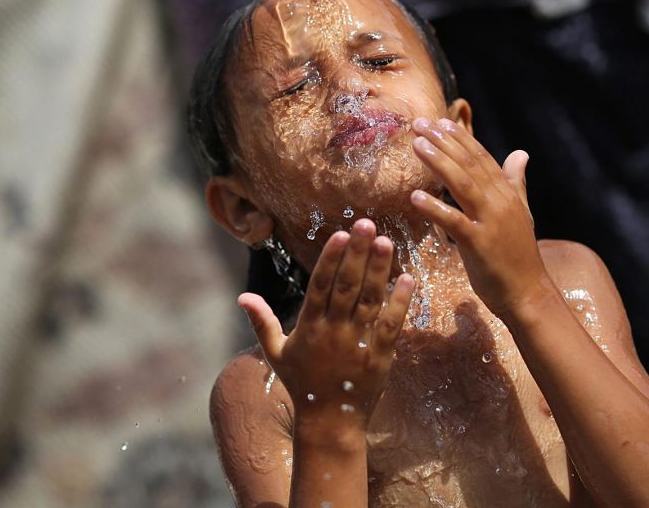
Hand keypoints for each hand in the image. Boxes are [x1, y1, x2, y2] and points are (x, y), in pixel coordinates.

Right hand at [238, 220, 415, 427]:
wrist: (329, 422)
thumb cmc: (302, 383)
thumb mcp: (277, 353)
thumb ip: (262, 322)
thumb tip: (242, 296)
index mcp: (310, 327)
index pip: (320, 286)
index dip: (330, 259)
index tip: (340, 234)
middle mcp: (334, 331)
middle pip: (347, 286)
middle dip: (358, 254)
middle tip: (367, 225)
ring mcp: (358, 343)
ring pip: (370, 300)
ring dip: (379, 270)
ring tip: (387, 242)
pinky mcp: (380, 356)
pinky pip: (391, 325)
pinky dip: (399, 302)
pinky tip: (407, 278)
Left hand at [409, 117, 546, 315]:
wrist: (529, 293)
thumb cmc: (519, 255)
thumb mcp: (521, 213)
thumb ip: (517, 182)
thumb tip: (521, 153)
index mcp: (507, 194)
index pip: (481, 158)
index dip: (460, 138)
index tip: (440, 121)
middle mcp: (500, 202)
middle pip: (469, 165)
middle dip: (443, 142)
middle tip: (419, 123)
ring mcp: (490, 222)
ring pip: (463, 185)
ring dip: (439, 163)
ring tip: (417, 145)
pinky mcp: (479, 244)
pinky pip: (454, 222)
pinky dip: (435, 208)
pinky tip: (415, 196)